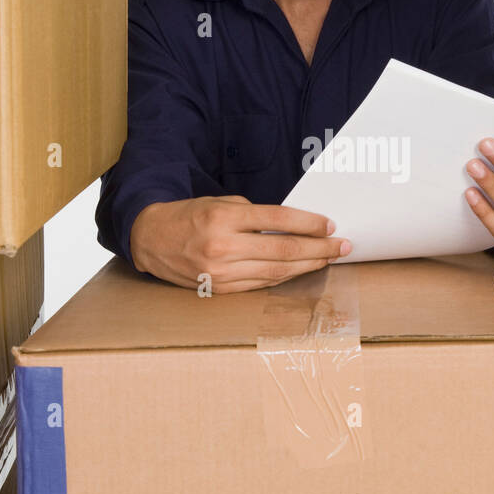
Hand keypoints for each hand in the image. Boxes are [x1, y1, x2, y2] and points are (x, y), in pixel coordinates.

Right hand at [129, 195, 350, 291]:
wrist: (151, 239)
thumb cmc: (189, 216)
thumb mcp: (220, 203)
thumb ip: (254, 216)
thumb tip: (294, 227)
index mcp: (223, 219)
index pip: (277, 221)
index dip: (308, 223)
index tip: (330, 225)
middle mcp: (223, 247)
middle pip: (283, 251)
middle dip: (319, 249)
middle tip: (343, 246)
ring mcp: (221, 272)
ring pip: (276, 272)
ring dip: (308, 266)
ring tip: (329, 259)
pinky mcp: (220, 289)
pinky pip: (261, 284)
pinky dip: (284, 277)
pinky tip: (302, 270)